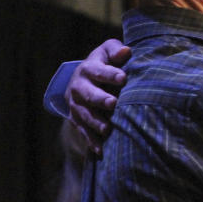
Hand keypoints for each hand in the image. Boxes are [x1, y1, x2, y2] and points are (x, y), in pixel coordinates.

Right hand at [67, 39, 130, 156]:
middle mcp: (78, 87)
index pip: (99, 70)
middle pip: (88, 94)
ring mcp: (75, 104)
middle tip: (113, 103)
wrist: (83, 78)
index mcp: (88, 68)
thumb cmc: (104, 62)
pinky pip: (82, 131)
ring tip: (107, 129)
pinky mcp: (76, 119)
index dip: (110, 74)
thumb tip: (127, 51)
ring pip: (84, 115)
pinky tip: (100, 150)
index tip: (123, 78)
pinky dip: (91, 141)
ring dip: (95, 122)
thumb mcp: (108, 51)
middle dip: (100, 99)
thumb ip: (116, 50)